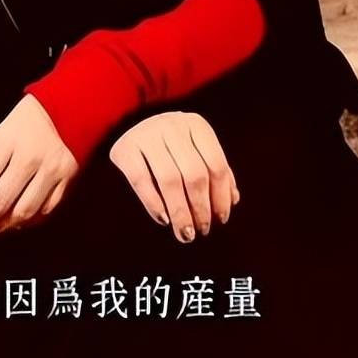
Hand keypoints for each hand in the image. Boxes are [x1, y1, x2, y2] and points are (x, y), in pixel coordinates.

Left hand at [0, 94, 78, 234]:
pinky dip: (29, 221)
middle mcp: (29, 160)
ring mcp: (50, 172)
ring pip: (23, 212)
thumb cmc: (35, 114)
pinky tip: (16, 223)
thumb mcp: (4, 125)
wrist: (76, 104)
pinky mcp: (68, 180)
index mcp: (8, 143)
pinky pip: (46, 210)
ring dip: (2, 226)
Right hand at [109, 111, 239, 243]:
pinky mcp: (124, 148)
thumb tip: (233, 199)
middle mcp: (172, 124)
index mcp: (196, 125)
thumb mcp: (194, 154)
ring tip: (185, 233)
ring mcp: (146, 134)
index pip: (216, 164)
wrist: (126, 136)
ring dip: (180, 212)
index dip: (221, 196)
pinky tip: (164, 220)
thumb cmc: (169, 151)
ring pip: (170, 180)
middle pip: (194, 173)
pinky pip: (141, 181)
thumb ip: (213, 173)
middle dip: (201, 208)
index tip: (221, 220)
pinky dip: (154, 204)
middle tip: (202, 231)